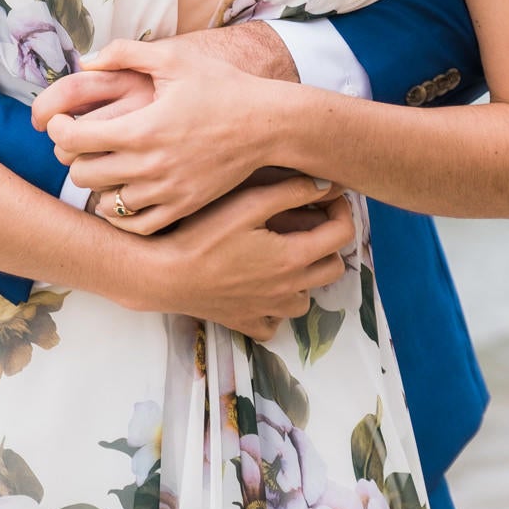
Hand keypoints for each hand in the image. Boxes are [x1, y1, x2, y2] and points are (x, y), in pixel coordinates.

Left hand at [33, 23, 298, 231]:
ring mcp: (166, 192)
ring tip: (101, 165)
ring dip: (95, 184)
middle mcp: (150, 166)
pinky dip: (119, 214)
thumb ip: (125, 53)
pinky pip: (136, 224)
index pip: (74, 139)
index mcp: (141, 128)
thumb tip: (87, 60)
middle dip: (72, 156)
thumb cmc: (221, 86)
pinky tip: (120, 194)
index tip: (60, 120)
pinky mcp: (183, 208)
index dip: (57, 128)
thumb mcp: (174, 58)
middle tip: (79, 141)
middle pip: (83, 173)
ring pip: (105, 202)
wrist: (267, 124)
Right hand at [130, 174, 354, 341]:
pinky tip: (263, 290)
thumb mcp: (248, 203)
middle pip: (333, 269)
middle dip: (329, 243)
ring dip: (306, 277)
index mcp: (293, 257)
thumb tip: (326, 185)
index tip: (330, 199)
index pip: (342, 235)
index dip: (343, 212)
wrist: (165, 275)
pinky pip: (275, 323)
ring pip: (307, 298)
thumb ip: (290, 191)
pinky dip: (277, 308)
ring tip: (286, 255)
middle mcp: (288, 288)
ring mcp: (268, 310)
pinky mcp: (246, 322)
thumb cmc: (203, 234)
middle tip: (311, 224)